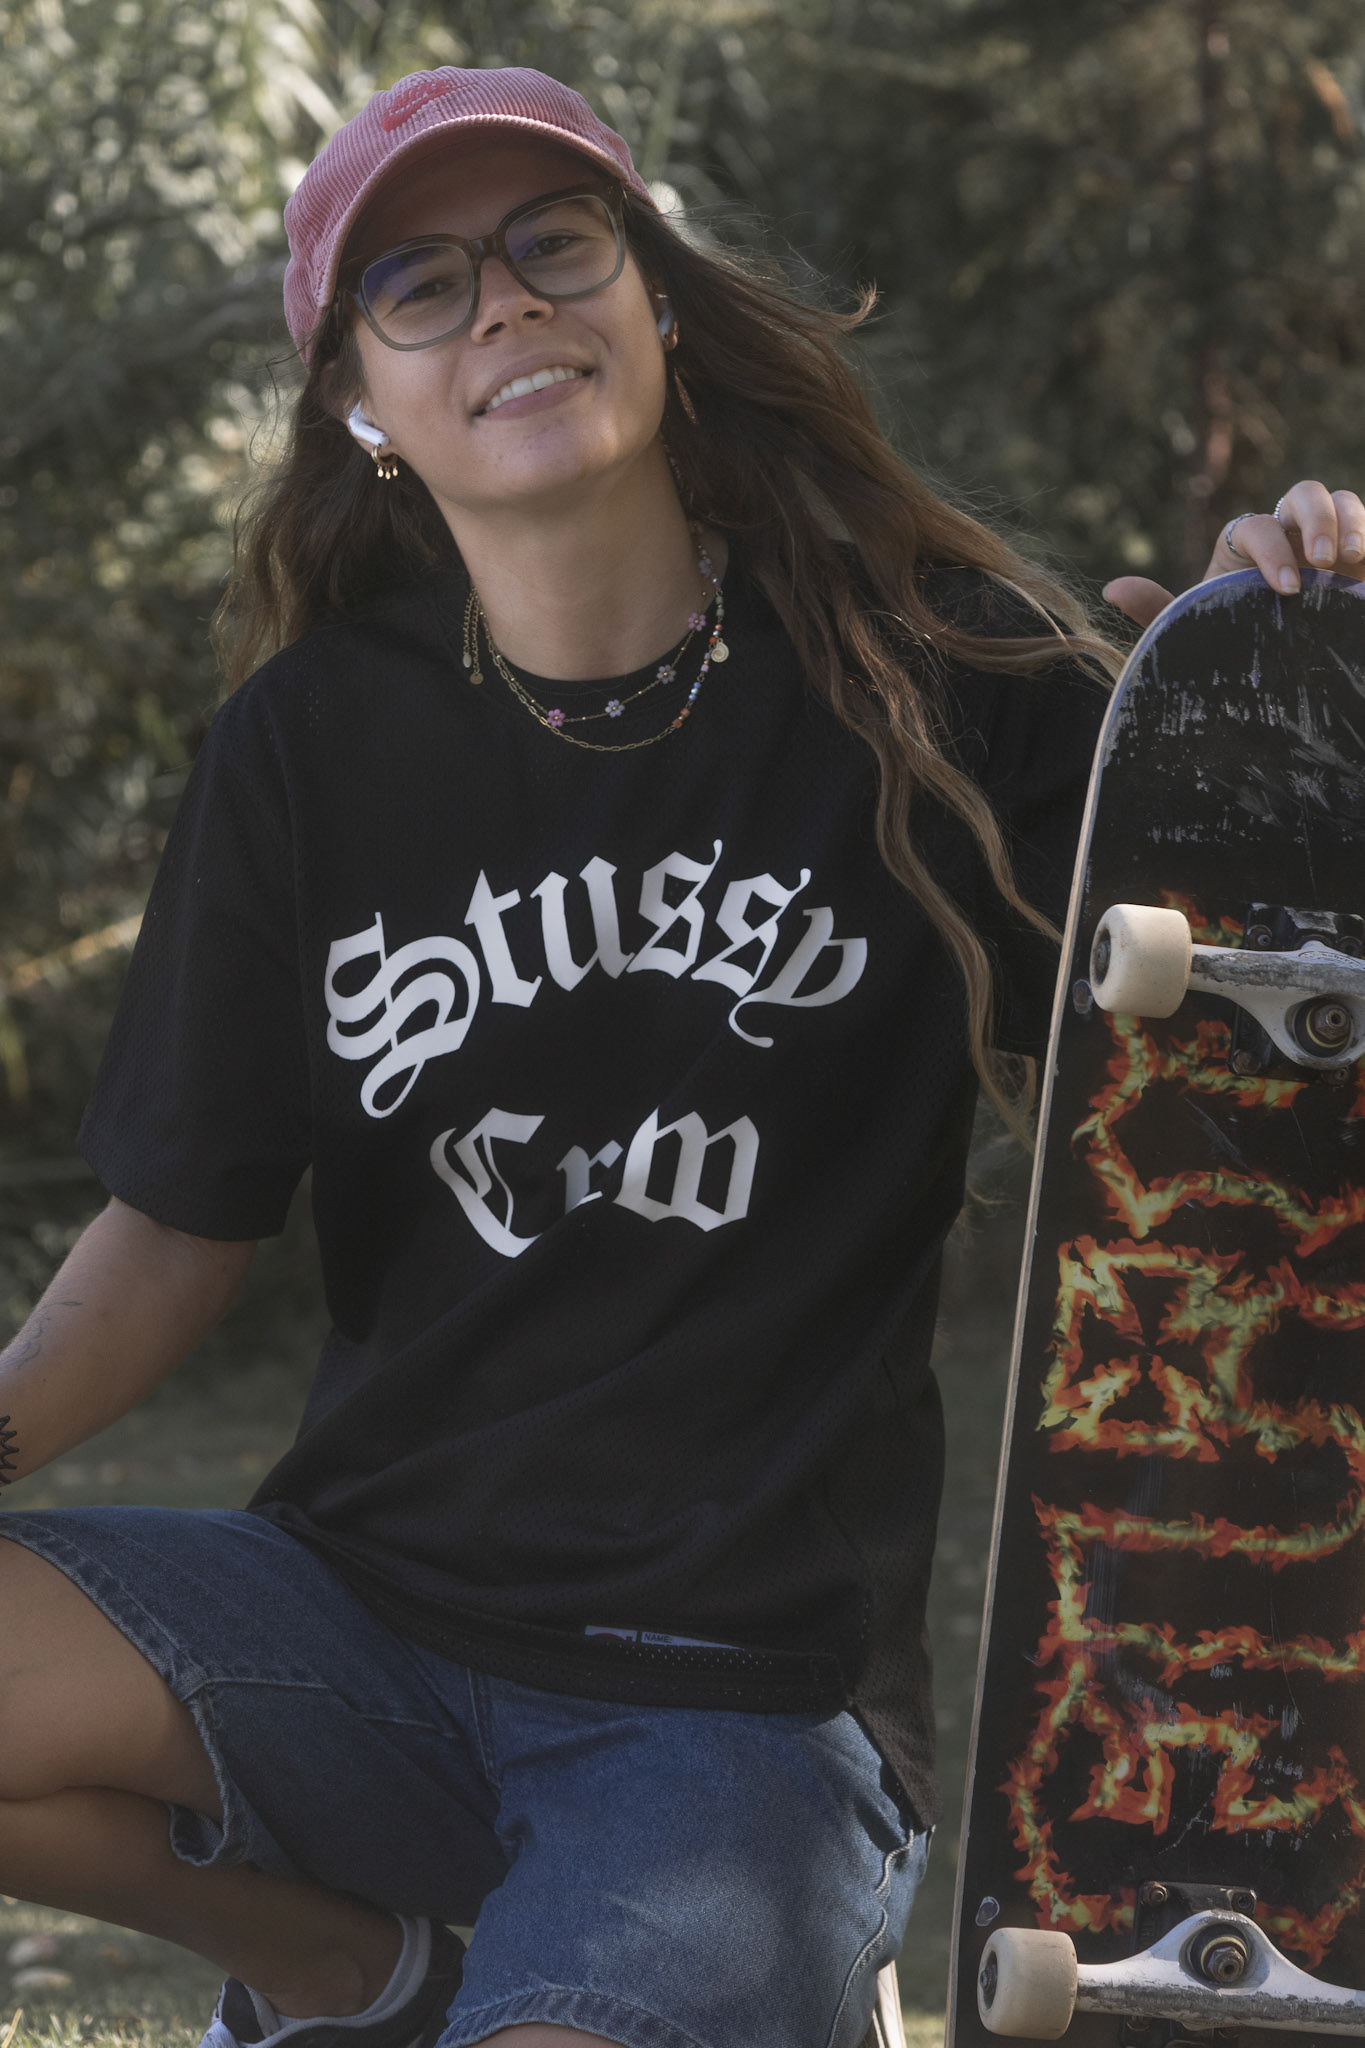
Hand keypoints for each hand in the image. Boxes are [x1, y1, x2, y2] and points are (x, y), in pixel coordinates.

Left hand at [1103, 480, 1364, 629]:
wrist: (1274, 671)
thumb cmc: (1231, 641)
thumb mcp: (1193, 630)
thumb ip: (1156, 611)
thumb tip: (1110, 589)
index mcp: (1244, 546)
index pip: (1255, 527)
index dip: (1271, 550)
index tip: (1285, 590)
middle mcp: (1288, 532)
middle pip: (1303, 494)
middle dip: (1316, 518)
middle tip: (1327, 560)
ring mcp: (1329, 540)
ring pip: (1344, 501)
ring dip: (1351, 521)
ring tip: (1355, 559)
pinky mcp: (1359, 557)